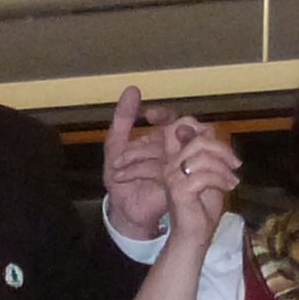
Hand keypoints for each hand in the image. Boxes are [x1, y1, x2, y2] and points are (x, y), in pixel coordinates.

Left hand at [99, 87, 170, 240]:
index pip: (176, 120)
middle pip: (182, 131)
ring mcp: (178, 169)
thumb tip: (134, 88)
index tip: (149, 115)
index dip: (166, 114)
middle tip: (143, 136)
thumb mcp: (116, 145)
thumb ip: (124, 117)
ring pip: (170, 149)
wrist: (122, 211)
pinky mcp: (175, 185)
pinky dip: (137, 169)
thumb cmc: (122, 180)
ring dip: (138, 154)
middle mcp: (175, 153)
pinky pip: (163, 169)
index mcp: (163, 141)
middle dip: (165, 129)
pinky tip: (120, 174)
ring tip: (116, 165)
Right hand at [160, 115, 239, 247]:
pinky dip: (222, 180)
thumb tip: (207, 127)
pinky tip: (229, 187)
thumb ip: (208, 150)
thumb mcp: (211, 171)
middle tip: (235, 164)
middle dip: (222, 149)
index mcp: (175, 156)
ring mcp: (171, 175)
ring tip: (232, 180)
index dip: (186, 118)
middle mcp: (169, 163)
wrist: (195, 235)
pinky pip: (204, 175)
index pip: (176, 126)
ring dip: (224, 167)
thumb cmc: (203, 206)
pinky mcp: (178, 189)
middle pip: (198, 138)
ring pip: (202, 155)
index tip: (200, 124)